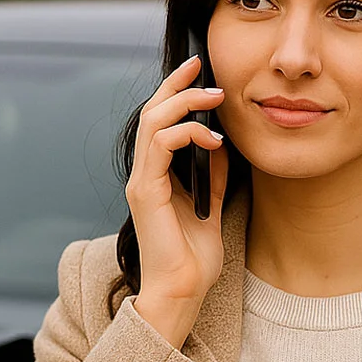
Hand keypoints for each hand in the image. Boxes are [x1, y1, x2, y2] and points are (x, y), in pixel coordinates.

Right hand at [124, 55, 229, 346]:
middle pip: (152, 111)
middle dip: (178, 85)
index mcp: (156, 175)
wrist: (182, 292)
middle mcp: (144, 174)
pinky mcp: (146, 191)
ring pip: (153, 121)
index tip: (199, 69)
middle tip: (205, 70)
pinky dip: (187, 133)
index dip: (175, 90)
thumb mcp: (210, 204)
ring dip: (185, 103)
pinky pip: (160, 145)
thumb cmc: (194, 258)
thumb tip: (220, 142)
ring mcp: (142, 181)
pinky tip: (213, 140)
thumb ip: (211, 173)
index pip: (159, 120)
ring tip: (215, 99)